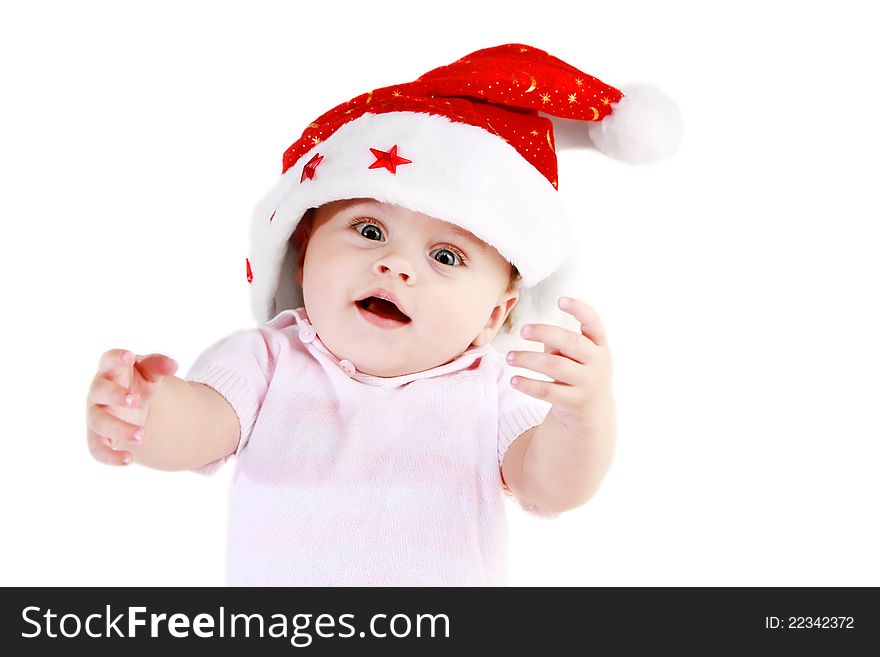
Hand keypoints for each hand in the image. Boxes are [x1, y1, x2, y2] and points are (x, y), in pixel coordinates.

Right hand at [86, 349, 177, 465]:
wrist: (132, 406)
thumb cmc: (138, 382)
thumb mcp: (150, 372)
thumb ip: (159, 365)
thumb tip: (173, 364)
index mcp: (111, 371)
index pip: (108, 360)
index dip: (116, 357)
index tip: (128, 356)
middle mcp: (98, 393)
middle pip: (100, 392)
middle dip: (116, 396)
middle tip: (137, 400)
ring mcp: (96, 415)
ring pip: (100, 423)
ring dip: (120, 429)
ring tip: (143, 435)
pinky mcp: (98, 437)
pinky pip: (97, 449)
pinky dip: (110, 456)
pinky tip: (129, 460)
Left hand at [506, 296, 612, 433]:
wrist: (593, 415)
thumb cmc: (578, 376)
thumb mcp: (577, 358)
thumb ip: (561, 344)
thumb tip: (538, 333)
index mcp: (600, 347)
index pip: (594, 323)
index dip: (580, 309)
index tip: (560, 299)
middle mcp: (599, 363)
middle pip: (571, 342)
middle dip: (545, 333)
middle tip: (522, 330)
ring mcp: (589, 384)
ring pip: (555, 366)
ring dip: (528, 359)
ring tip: (509, 357)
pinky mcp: (576, 402)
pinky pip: (548, 391)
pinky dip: (528, 385)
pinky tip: (514, 380)